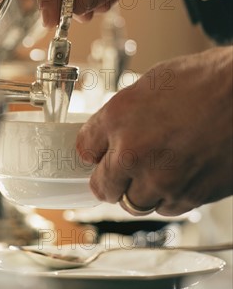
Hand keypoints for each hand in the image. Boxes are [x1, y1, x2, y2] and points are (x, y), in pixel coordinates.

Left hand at [76, 46, 232, 215]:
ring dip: (138, 189)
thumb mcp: (150, 85)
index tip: (96, 154)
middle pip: (102, 187)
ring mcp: (162, 178)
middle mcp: (133, 152)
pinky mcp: (189, 196)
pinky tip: (177, 174)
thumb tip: (111, 132)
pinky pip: (165, 208)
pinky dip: (167, 196)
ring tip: (156, 168)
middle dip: (109, 179)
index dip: (91, 152)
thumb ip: (124, 113)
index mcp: (118, 117)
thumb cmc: (205, 81)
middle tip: (119, 169)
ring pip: (133, 202)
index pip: (83, 150)